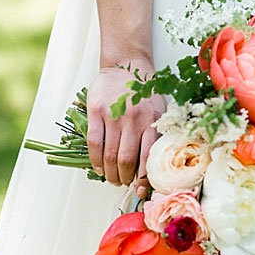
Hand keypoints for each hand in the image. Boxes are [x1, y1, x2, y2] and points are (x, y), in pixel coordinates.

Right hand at [86, 62, 163, 195]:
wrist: (127, 65)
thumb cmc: (145, 92)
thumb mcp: (160, 111)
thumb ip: (156, 136)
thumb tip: (155, 169)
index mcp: (153, 122)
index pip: (148, 158)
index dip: (143, 179)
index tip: (142, 189)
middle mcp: (134, 120)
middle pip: (126, 160)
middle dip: (124, 178)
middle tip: (123, 183)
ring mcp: (114, 115)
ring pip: (109, 155)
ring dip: (110, 173)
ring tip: (112, 178)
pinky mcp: (96, 111)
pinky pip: (94, 143)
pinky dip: (95, 160)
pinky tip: (98, 167)